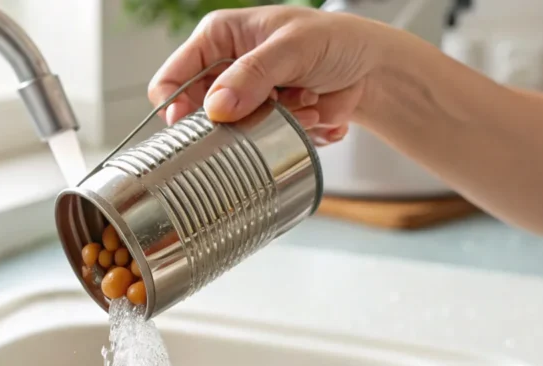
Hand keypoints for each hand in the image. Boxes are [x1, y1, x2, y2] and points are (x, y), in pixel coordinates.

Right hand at [147, 6, 384, 144]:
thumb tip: (216, 107)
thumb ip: (253, 74)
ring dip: (272, 127)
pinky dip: (289, 137)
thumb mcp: (293, 47)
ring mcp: (243, 103)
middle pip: (200, 115)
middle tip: (275, 106)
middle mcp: (224, 72)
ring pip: (234, 137)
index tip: (194, 126)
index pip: (173, 77)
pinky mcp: (262, 127)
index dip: (175, 105)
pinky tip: (312, 115)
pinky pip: (259, 149)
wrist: (370, 70)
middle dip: (238, 120)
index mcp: (217, 40)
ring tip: (305, 104)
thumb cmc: (333, 40)